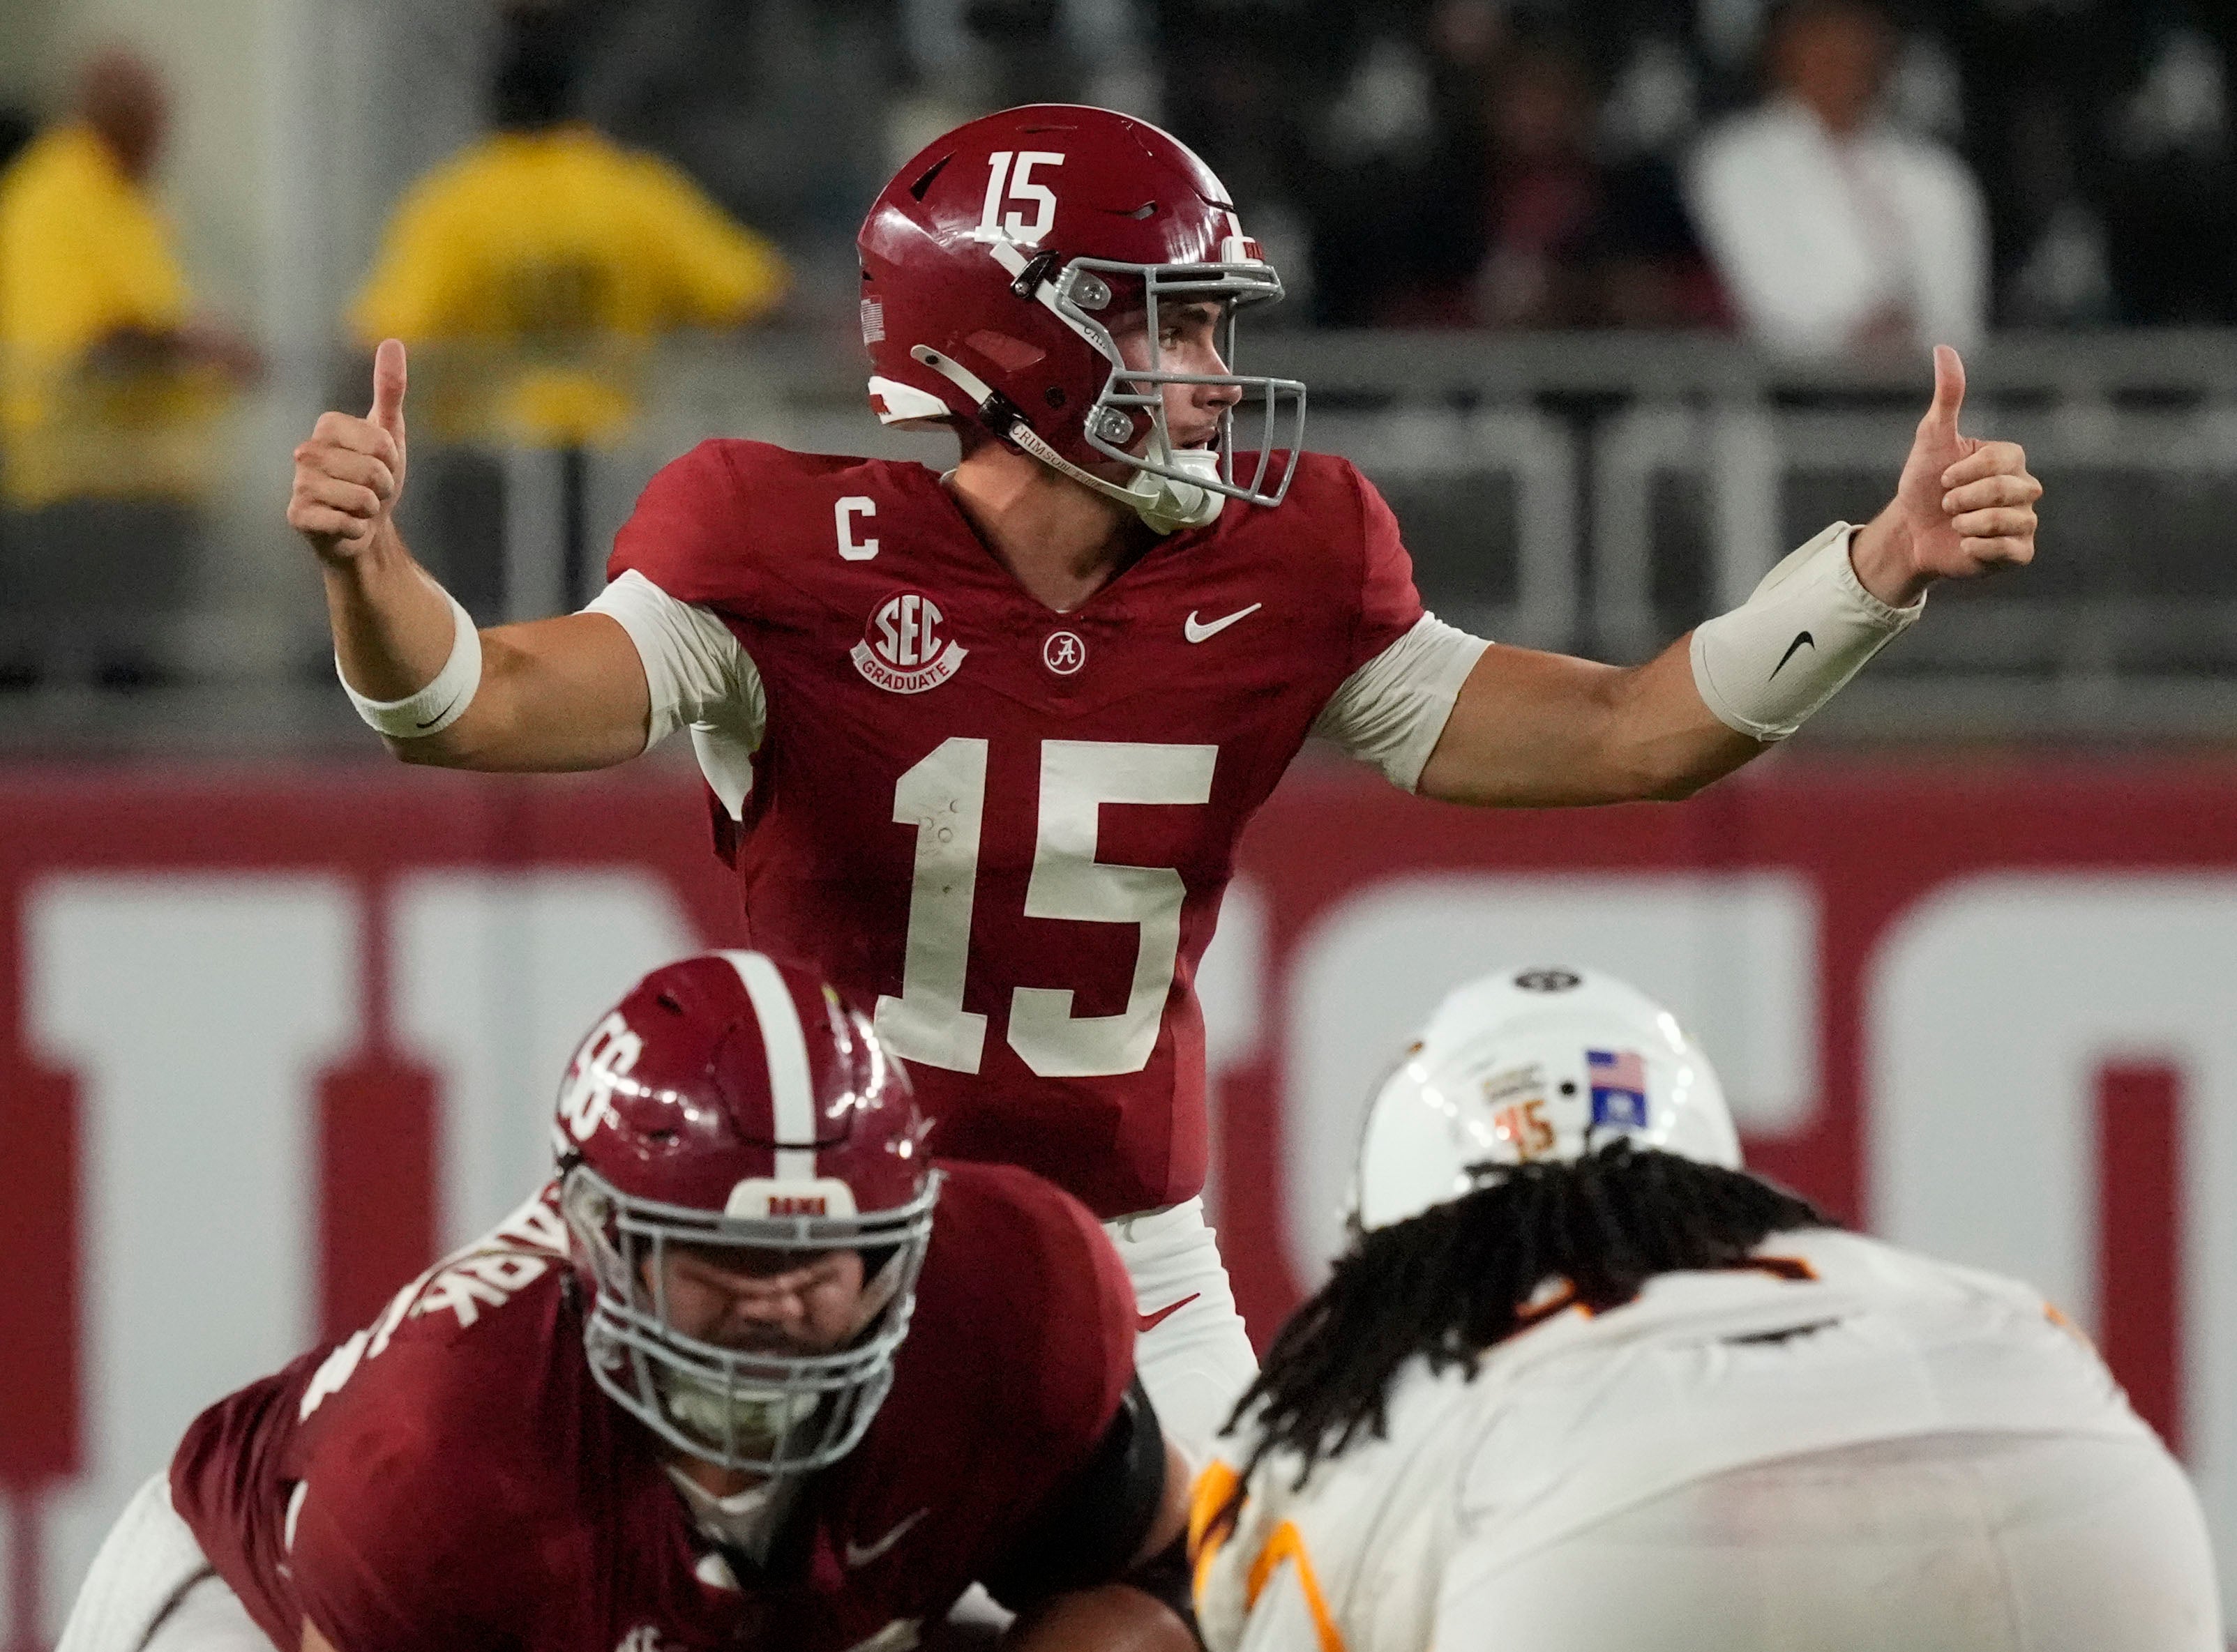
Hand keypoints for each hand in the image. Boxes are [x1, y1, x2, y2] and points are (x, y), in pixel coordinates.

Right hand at [288, 338, 408, 565]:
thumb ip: (390, 389)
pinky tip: (346, 526)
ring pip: (360, 498)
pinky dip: (356, 529)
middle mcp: (306, 451)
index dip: (391, 459)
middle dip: (384, 486)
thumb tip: (393, 341)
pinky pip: (344, 523)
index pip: (380, 442)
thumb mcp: (390, 433)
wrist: (365, 529)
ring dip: (371, 509)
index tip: (382, 464)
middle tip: (372, 490)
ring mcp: (298, 484)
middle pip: (371, 471)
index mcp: (327, 426)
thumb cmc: (376, 479)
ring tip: (360, 508)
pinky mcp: (297, 516)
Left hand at [1850, 345, 2039, 607]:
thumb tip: (1944, 348)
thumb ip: (1947, 396)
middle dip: (1965, 498)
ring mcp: (2024, 522)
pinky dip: (1981, 548)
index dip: (1966, 472)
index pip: (2004, 460)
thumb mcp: (1932, 438)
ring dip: (1969, 523)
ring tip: (1955, 524)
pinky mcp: (2017, 553)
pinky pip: (2013, 550)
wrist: (1909, 530)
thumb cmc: (1922, 483)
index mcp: (2010, 460)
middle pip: (2009, 490)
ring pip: (2011, 521)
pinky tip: (1965, 545)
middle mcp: (2025, 489)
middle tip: (1946, 504)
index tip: (1943, 479)